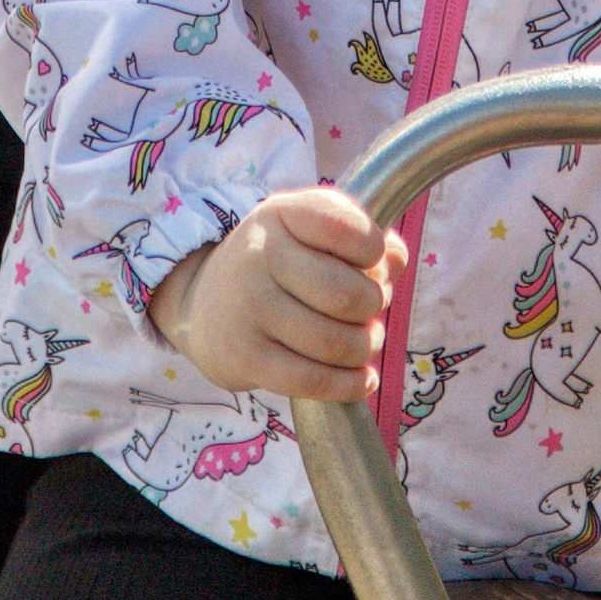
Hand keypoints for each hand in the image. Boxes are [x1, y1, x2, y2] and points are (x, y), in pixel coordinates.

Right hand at [146, 189, 407, 405]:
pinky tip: (361, 378)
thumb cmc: (276, 265)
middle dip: (374, 307)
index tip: (371, 263)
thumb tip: (397, 258)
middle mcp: (260, 256)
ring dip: (365, 348)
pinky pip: (314, 381)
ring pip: (336, 343)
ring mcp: (250, 309)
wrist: (203, 304)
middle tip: (369, 309)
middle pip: (348, 295)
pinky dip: (350, 385)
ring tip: (362, 342)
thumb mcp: (308, 231)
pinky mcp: (246, 358)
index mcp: (281, 214)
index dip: (375, 250)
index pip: (348, 228)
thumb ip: (360, 235)